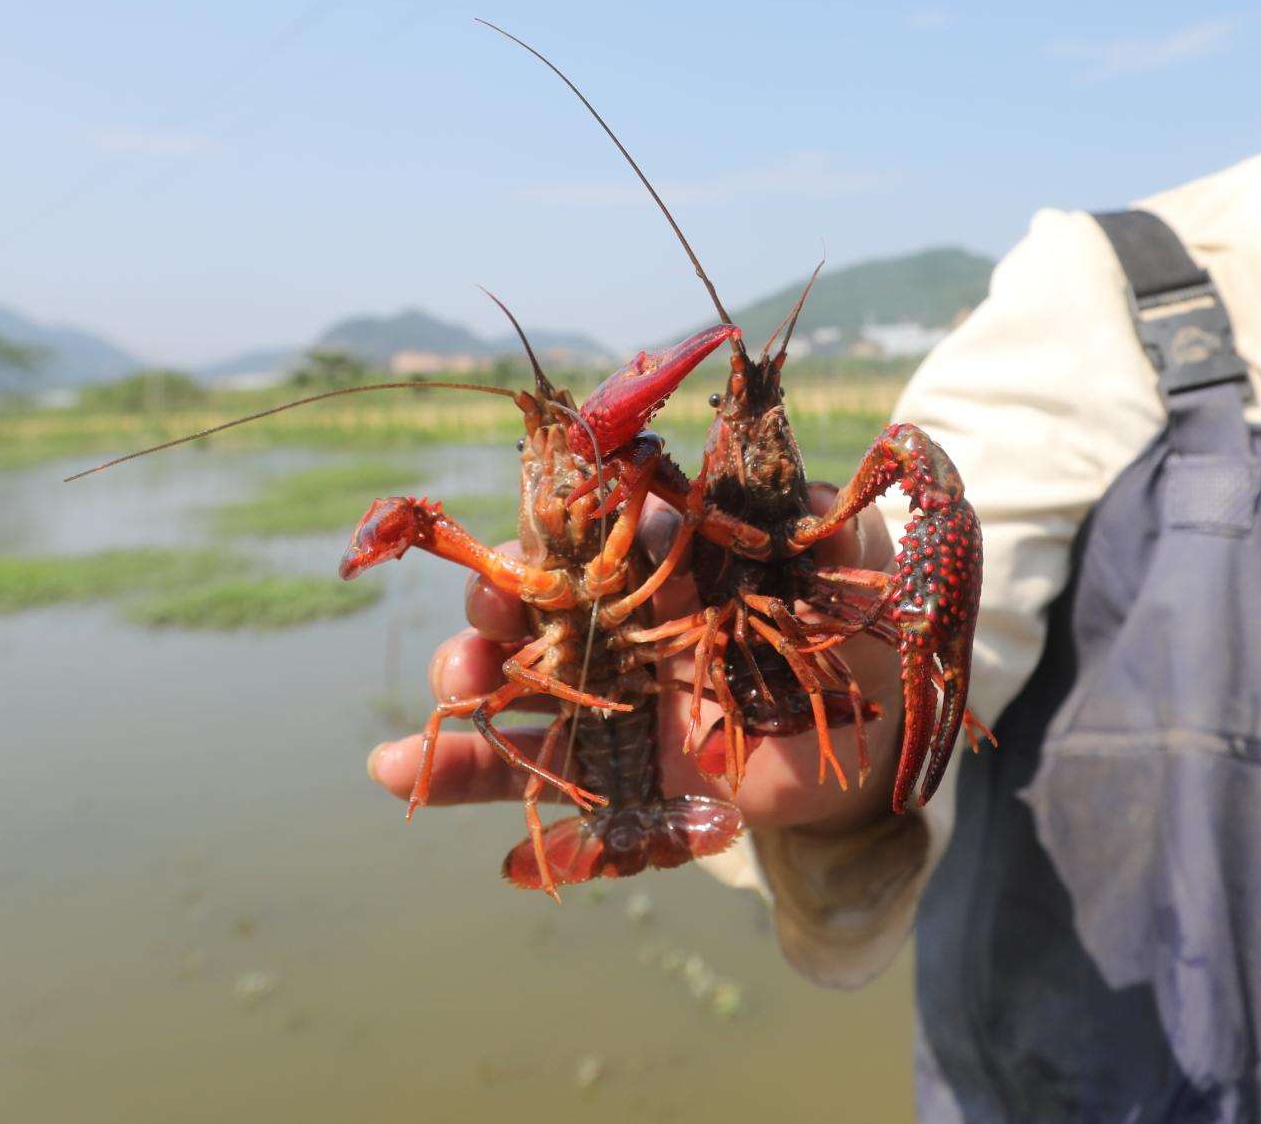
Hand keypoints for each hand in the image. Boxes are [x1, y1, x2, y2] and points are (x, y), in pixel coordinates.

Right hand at [365, 482, 903, 838]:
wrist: (863, 746)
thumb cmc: (855, 636)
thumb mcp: (847, 571)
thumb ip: (820, 526)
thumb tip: (798, 487)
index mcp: (665, 560)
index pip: (592, 530)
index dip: (556, 527)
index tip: (538, 531)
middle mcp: (617, 622)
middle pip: (533, 602)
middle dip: (496, 602)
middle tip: (490, 617)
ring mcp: (601, 697)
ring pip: (508, 682)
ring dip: (461, 679)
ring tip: (450, 688)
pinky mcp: (597, 771)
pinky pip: (517, 773)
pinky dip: (456, 772)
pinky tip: (396, 768)